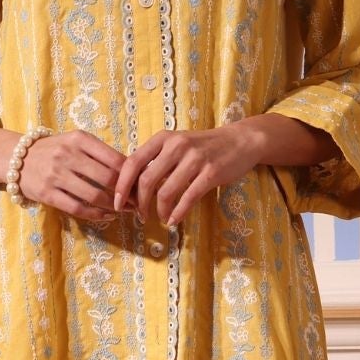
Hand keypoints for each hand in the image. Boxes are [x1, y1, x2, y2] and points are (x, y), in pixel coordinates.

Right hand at [17, 128, 127, 222]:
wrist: (16, 158)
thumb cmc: (53, 150)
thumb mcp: (75, 142)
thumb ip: (99, 153)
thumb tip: (132, 170)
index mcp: (79, 139)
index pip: (115, 158)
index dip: (131, 175)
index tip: (139, 185)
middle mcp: (68, 155)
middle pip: (107, 178)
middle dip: (125, 193)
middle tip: (136, 202)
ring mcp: (56, 175)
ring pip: (94, 195)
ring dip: (113, 206)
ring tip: (123, 210)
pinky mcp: (47, 193)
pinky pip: (77, 207)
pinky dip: (96, 215)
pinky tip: (106, 216)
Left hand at [112, 124, 261, 228]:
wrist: (241, 141)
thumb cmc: (204, 146)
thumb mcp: (177, 144)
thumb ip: (156, 159)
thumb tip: (131, 185)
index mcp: (163, 138)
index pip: (132, 162)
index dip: (122, 186)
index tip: (118, 203)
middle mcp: (176, 145)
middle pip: (147, 180)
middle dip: (140, 203)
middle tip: (140, 216)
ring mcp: (195, 159)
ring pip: (166, 192)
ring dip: (159, 211)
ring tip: (161, 218)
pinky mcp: (211, 173)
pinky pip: (188, 198)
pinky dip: (178, 213)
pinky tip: (174, 220)